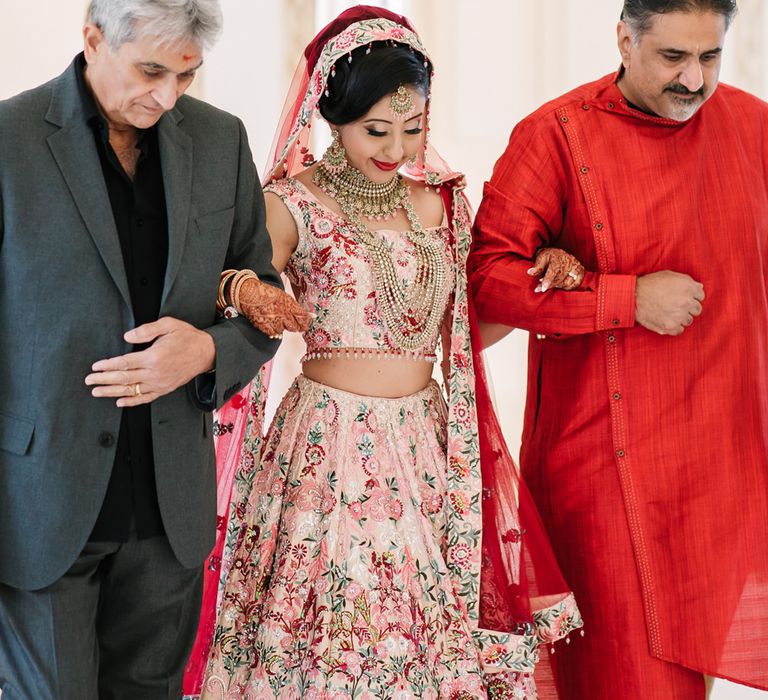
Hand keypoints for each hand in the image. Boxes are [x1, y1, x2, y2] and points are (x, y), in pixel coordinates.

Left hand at [85, 317, 215, 406]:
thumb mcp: (169, 325)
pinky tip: (120, 402)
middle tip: (88, 381)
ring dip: (112, 392)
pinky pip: (146, 398)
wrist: (207, 353)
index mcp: (154, 356)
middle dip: (104, 380)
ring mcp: (161, 383)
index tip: (95, 367)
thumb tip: (126, 337)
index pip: (124, 363)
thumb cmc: (188, 337)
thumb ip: (146, 330)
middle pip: (124, 378)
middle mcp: (156, 373)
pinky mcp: (166, 389)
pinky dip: (132, 401)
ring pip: (132, 390)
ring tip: (97, 392)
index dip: (107, 365)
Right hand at [236, 278, 311, 337]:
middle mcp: (282, 313)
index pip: (303, 318)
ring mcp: (273, 320)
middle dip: (294, 326)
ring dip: (281, 327)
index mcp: (289, 304)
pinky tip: (269, 323)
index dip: (306, 323)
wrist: (248, 292)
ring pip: (283, 331)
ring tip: (276, 319)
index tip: (306, 325)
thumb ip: (294, 307)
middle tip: (290, 323)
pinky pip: (272, 333)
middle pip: (294, 327)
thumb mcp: (283, 296)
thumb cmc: (266, 292)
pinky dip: (272, 330)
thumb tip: (307, 316)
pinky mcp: (263, 325)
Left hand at [528, 248, 585, 291]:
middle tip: (541, 288)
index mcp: (558, 257)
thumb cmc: (547, 257)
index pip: (554, 271)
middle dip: (550, 285)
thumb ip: (537, 267)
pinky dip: (568, 287)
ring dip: (558, 286)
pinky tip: (561, 286)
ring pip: (567, 282)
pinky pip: (576, 283)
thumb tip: (529, 272)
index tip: (543, 288)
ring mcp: (576, 266)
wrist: (558, 253)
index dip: (548, 280)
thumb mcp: (540, 259)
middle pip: (560, 278)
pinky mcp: (581, 270)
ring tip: (550, 285)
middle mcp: (569, 261)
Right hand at [635, 271, 704, 335]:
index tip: (684, 297)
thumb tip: (699, 288)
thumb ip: (687, 281)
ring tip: (670, 313)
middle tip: (677, 305)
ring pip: (688, 320)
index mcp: (688, 288)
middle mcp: (686, 302)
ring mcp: (679, 316)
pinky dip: (675, 327)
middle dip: (688, 307)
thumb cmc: (650, 284)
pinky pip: (680, 330)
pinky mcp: (670, 327)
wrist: (633, 296)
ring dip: (681, 318)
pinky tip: (668, 321)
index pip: (700, 296)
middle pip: (697, 309)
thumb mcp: (670, 275)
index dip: (692, 296)